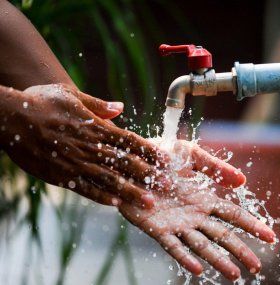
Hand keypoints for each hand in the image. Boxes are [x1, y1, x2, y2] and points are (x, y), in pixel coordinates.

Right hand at [0, 84, 166, 207]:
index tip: (166, 160)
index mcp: (95, 126)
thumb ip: (98, 104)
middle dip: (149, 175)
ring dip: (131, 192)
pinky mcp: (61, 176)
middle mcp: (90, 146)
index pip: (130, 140)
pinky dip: (102, 197)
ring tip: (149, 203)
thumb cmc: (41, 101)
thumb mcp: (71, 95)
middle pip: (125, 163)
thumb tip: (121, 107)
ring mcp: (76, 163)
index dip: (150, 151)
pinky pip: (85, 189)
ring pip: (110, 180)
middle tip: (168, 186)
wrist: (10, 117)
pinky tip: (117, 205)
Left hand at [119, 143, 274, 280]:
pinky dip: (185, 257)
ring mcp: (176, 224)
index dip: (252, 225)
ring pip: (201, 245)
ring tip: (234, 274)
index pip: (233, 215)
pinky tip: (197, 268)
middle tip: (257, 267)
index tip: (271, 237)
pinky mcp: (156, 228)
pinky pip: (172, 246)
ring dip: (218, 260)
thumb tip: (243, 180)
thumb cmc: (161, 156)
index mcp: (203, 199)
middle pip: (222, 235)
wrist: (131, 160)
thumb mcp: (190, 155)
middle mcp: (193, 215)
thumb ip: (214, 167)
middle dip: (240, 250)